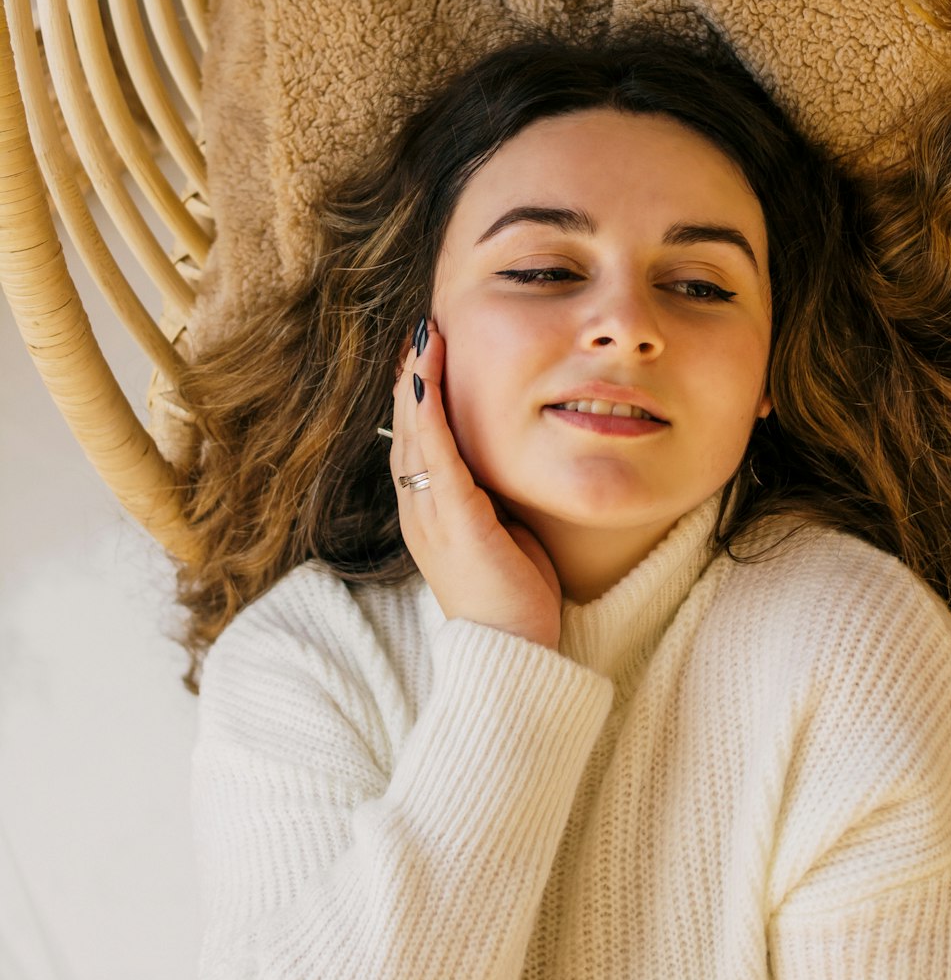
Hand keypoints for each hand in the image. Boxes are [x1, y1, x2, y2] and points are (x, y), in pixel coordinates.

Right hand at [388, 317, 563, 651]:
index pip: (416, 437)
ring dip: (416, 379)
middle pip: (406, 426)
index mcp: (430, 510)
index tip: (426, 349)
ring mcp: (429, 515)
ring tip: (423, 334)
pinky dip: (427, 412)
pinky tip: (427, 377)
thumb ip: (494, 496)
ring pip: (413, 432)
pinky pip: (434, 455)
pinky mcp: (452, 521)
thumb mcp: (502, 531)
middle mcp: (419, 508)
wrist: (512, 654)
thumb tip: (506, 460)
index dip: (417, 392)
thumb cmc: (515, 597)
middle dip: (412, 373)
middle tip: (421, 325)